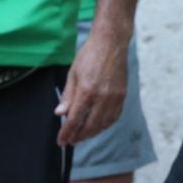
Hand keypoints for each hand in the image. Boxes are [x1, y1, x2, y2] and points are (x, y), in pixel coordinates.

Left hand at [54, 27, 128, 145]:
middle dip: (79, 136)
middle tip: (71, 141)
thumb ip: (68, 96)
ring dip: (93, 132)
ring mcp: (114, 96)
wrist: (111, 42)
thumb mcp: (73, 73)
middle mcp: (102, 96)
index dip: (67, 133)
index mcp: (86, 90)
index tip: (61, 141)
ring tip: (83, 134)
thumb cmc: (90, 54)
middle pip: (90, 126)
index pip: (74, 120)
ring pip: (104, 124)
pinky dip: (106, 124)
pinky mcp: (122, 94)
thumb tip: (60, 114)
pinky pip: (114, 116)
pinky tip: (99, 125)